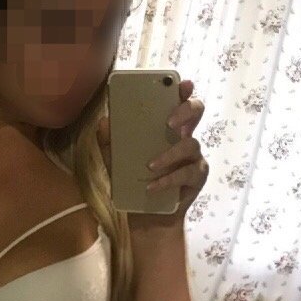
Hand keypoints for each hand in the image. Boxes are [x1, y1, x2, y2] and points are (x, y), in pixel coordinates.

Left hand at [97, 77, 208, 230]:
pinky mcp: (196, 178)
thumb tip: (104, 122)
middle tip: (169, 122)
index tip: (181, 84)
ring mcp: (193, 158)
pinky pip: (187, 174)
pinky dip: (168, 179)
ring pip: (191, 145)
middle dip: (186, 110)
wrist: (145, 216)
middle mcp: (184, 138)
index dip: (183, 91)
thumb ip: (110, 143)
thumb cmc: (134, 182)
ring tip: (150, 166)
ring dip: (169, 154)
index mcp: (167, 129)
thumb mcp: (116, 162)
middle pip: (197, 112)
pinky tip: (152, 186)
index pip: (178, 102)